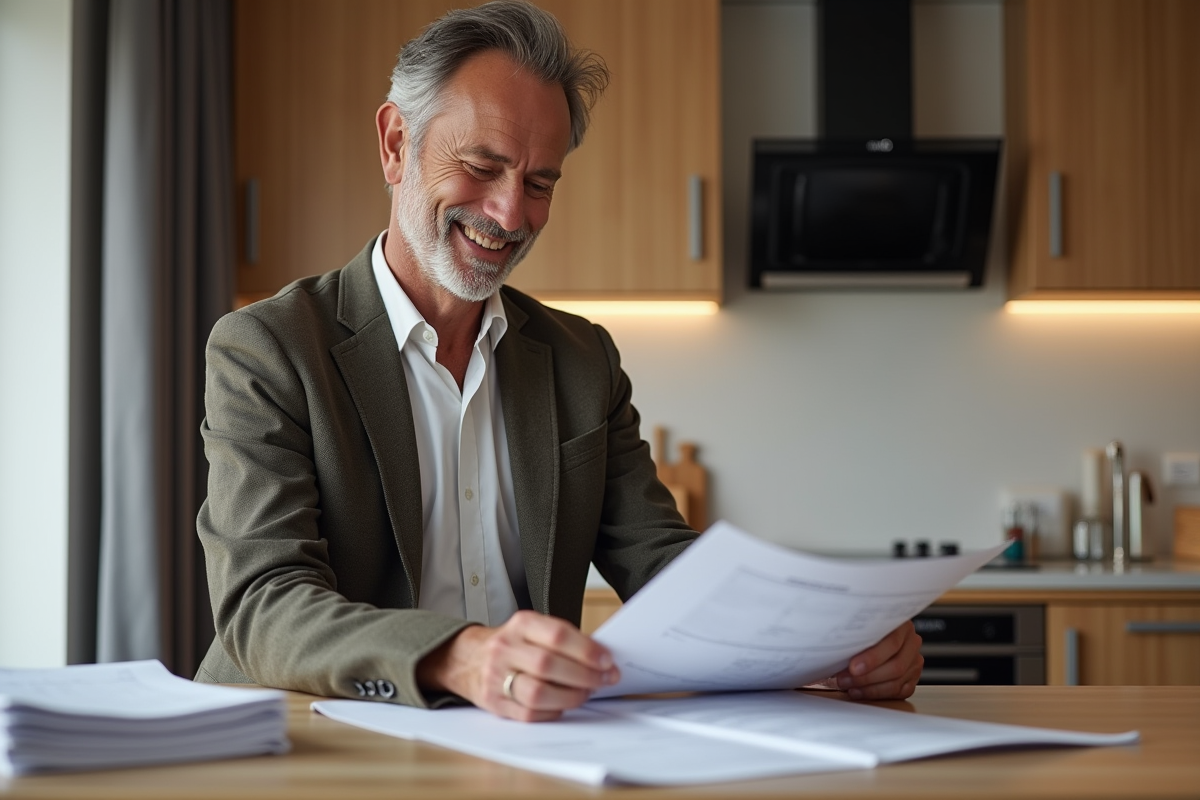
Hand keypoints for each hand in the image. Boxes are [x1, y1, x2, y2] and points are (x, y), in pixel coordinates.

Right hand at [416, 610, 619, 721]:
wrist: (466, 658)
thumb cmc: (510, 644)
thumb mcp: (531, 629)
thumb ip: (561, 640)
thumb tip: (600, 658)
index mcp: (520, 624)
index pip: (558, 635)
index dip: (587, 649)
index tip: (607, 660)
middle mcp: (505, 648)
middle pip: (549, 665)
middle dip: (584, 675)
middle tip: (604, 679)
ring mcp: (496, 676)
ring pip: (538, 692)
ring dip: (570, 697)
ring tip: (585, 693)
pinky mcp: (494, 703)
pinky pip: (528, 713)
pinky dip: (552, 712)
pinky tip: (562, 706)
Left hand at [834, 621, 922, 699]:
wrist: (871, 632)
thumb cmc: (863, 628)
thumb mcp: (860, 625)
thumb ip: (855, 635)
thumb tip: (834, 650)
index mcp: (901, 624)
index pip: (891, 642)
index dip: (872, 658)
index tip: (853, 667)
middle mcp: (911, 642)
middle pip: (896, 665)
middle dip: (866, 676)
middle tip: (844, 679)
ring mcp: (914, 661)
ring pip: (897, 681)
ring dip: (869, 688)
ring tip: (848, 686)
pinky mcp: (912, 677)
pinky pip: (899, 692)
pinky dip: (877, 694)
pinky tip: (860, 691)